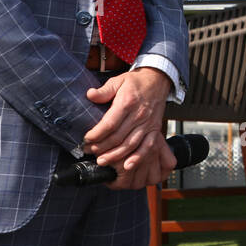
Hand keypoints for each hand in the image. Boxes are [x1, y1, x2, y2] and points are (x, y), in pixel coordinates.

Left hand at [83, 66, 175, 189]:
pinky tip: (128, 165)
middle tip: (89, 151)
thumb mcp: (118, 81)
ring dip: (115, 155)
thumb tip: (90, 95)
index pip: (110, 123)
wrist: (158, 80)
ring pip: (130, 144)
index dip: (96, 134)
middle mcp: (138, 115)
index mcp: (127, 102)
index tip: (86, 139)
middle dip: (101, 147)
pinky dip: (138, 157)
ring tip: (102, 161)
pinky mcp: (154, 129)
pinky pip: (147, 146)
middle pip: (118, 137)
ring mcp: (148, 124)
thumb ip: (104, 90)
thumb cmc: (136, 82)